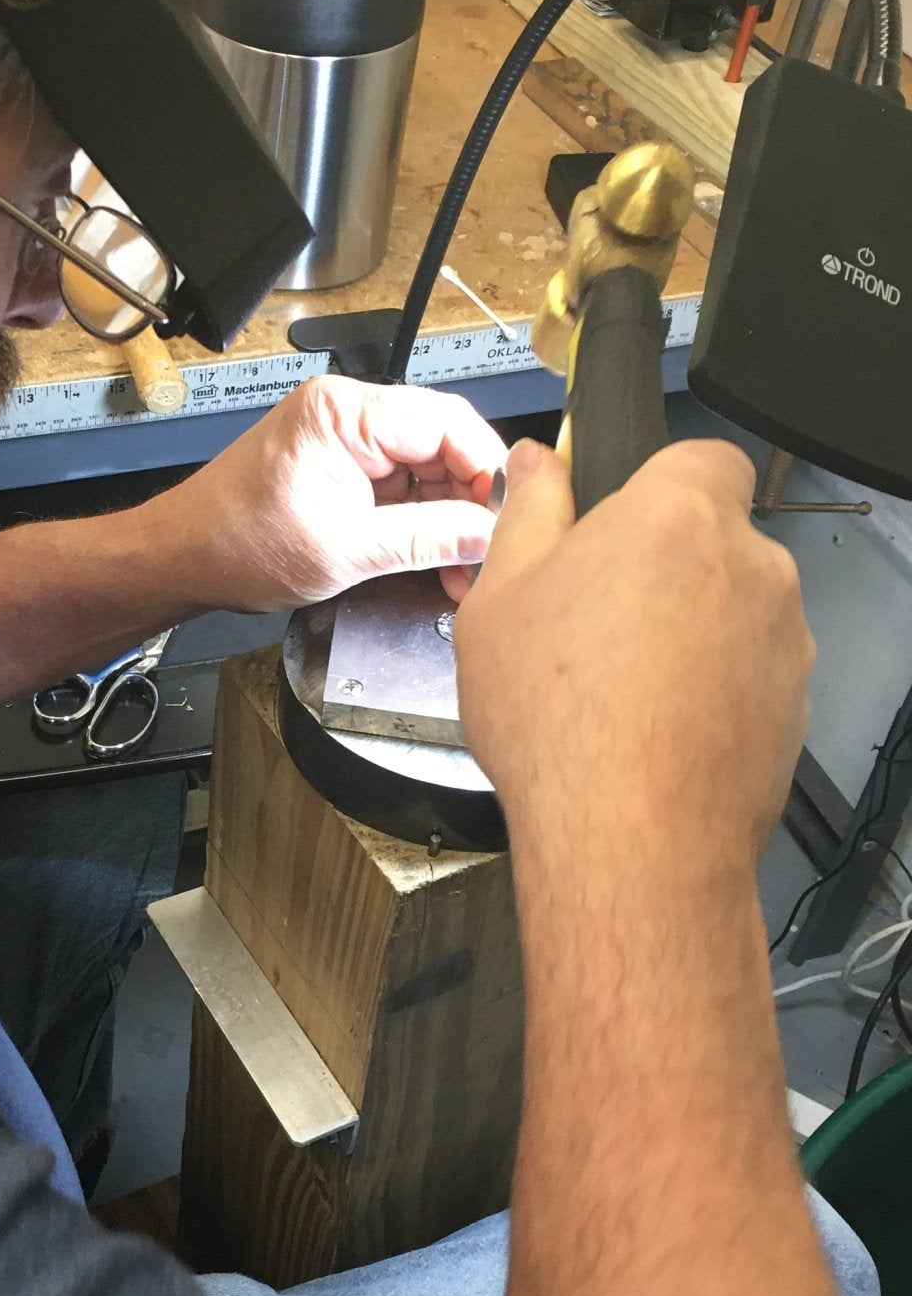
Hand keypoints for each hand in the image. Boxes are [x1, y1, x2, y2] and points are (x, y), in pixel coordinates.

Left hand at [154, 376, 505, 610]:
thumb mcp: (346, 550)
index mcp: (344, 412)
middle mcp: (347, 414)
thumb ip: (426, 539)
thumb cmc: (237, 543)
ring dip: (449, 519)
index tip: (509, 514)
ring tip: (462, 568)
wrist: (185, 559)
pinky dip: (422, 523)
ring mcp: (345, 440)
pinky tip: (437, 559)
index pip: (447, 423)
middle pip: (443, 445)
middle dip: (471, 502)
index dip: (487, 470)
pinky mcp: (342, 468)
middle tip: (488, 552)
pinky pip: (401, 488)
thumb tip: (487, 536)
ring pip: (427, 471)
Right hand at [455, 436, 812, 863]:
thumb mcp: (500, 602)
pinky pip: (748, 674)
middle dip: (664, 568)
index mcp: (676, 517)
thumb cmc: (560, 721)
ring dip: (688, 632)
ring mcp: (784, 639)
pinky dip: (711, 690)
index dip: (661, 484)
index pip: (704, 455)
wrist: (632, 840)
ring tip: (615, 690)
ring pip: (733, 610)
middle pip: (714, 539)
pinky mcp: (795, 705)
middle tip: (593, 618)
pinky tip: (652, 732)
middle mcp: (750, 566)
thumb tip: (536, 463)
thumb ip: (528, 516)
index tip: (617, 522)